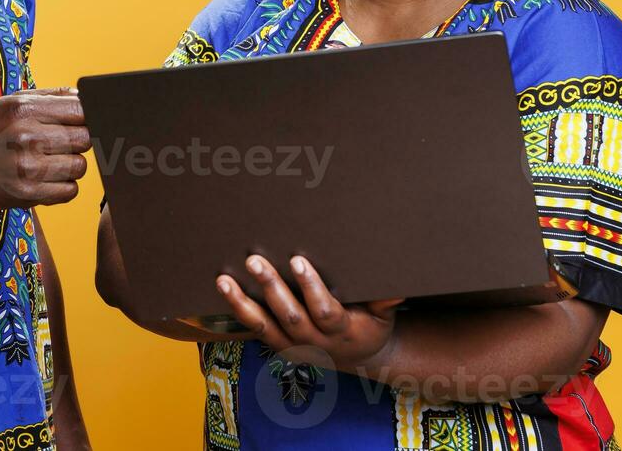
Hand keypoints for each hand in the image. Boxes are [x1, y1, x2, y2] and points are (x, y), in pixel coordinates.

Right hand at [0, 88, 89, 207]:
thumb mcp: (11, 101)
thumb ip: (50, 97)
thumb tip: (86, 97)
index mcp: (24, 109)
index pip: (81, 111)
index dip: (85, 117)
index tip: (76, 122)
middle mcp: (26, 138)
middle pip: (84, 139)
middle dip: (77, 140)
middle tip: (59, 142)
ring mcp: (26, 168)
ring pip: (80, 167)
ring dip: (70, 164)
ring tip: (49, 160)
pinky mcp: (27, 195)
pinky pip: (70, 191)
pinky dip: (63, 185)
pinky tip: (46, 177)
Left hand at [216, 254, 400, 371]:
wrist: (358, 359)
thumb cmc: (370, 325)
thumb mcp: (383, 316)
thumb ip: (385, 300)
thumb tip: (398, 285)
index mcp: (341, 332)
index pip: (324, 310)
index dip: (311, 288)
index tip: (298, 261)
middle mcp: (314, 342)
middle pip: (289, 316)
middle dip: (271, 288)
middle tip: (255, 260)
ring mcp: (292, 346)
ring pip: (263, 326)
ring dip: (242, 303)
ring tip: (224, 280)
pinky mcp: (278, 345)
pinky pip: (254, 329)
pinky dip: (237, 311)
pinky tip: (223, 290)